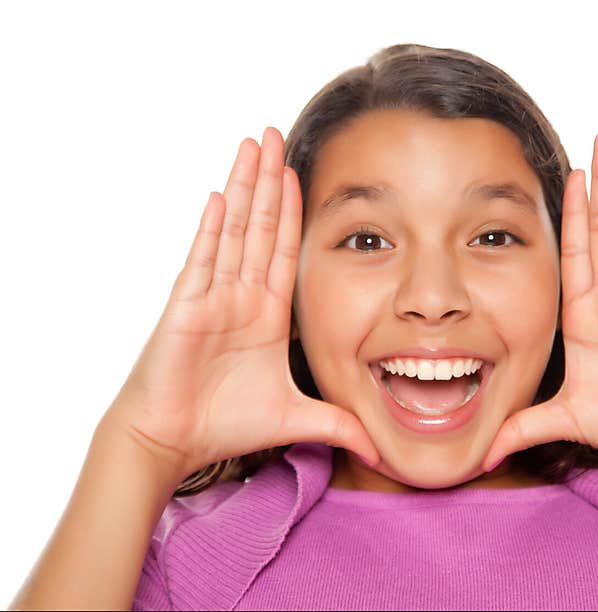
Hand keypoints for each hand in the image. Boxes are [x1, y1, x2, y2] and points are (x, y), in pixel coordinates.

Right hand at [104, 127, 380, 477]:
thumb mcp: (296, 417)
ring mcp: (213, 297)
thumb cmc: (224, 425)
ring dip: (245, 187)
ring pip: (233, 231)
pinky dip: (213, 229)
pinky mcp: (187, 308)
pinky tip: (223, 195)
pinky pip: (203, 261)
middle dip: (269, 180)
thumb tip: (378, 448)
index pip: (284, 250)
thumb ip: (338, 426)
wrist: (176, 442)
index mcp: (266, 314)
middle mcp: (241, 297)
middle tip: (275, 135)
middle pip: (259, 226)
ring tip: (253, 144)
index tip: (300, 173)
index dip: (292, 211)